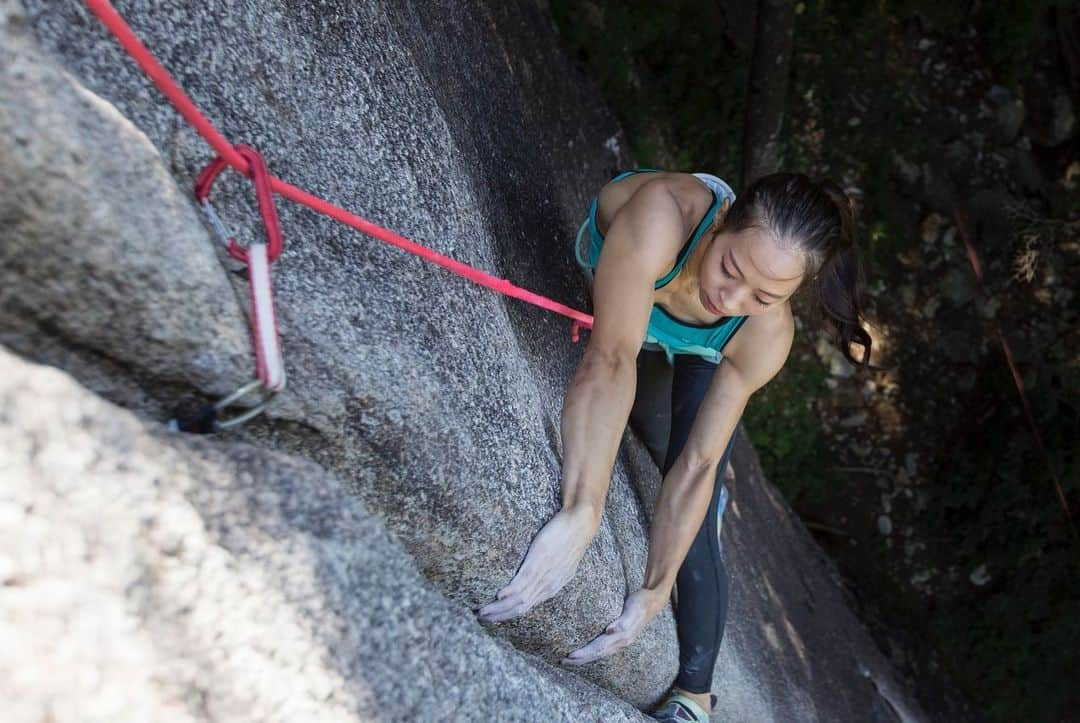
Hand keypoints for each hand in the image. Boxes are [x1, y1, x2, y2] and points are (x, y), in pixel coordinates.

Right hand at [477, 506, 597, 622]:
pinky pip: (521, 583)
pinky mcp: (537, 562)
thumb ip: (552, 574)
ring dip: (499, 608)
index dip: (510, 614)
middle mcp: (548, 586)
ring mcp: (542, 575)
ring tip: (482, 611)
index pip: (528, 607)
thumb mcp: (564, 563)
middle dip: (500, 615)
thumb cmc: (571, 539)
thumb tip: (541, 576)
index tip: (496, 617)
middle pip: (521, 608)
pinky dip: (509, 593)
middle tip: (483, 618)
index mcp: (553, 587)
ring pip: (518, 600)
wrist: (580, 524)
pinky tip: (497, 595)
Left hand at [560, 587, 665, 664]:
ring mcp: (621, 640)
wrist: (654, 600)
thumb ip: (623, 621)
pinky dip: (592, 652)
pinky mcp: (620, 637)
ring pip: (600, 653)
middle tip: (562, 661)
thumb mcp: (633, 609)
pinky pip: (604, 648)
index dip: (584, 653)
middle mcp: (621, 641)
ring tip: (570, 660)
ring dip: (585, 657)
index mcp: (622, 636)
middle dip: (580, 659)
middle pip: (597, 653)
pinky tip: (586, 652)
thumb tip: (610, 631)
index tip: (569, 655)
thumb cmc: (642, 602)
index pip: (598, 648)